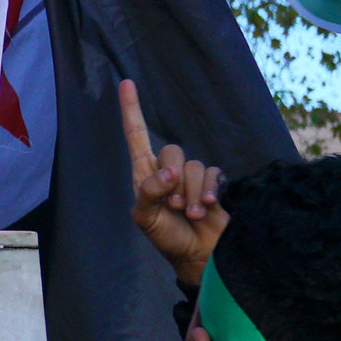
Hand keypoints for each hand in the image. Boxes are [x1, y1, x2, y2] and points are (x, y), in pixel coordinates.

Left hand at [120, 79, 225, 290]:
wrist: (197, 256)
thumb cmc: (167, 237)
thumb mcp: (145, 218)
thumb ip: (149, 192)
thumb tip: (168, 172)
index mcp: (144, 175)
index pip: (136, 136)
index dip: (132, 110)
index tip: (126, 84)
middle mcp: (168, 171)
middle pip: (171, 151)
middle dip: (173, 180)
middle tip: (175, 207)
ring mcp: (192, 178)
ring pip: (193, 165)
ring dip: (191, 192)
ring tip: (190, 214)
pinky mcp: (214, 185)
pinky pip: (213, 173)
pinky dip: (208, 190)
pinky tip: (208, 207)